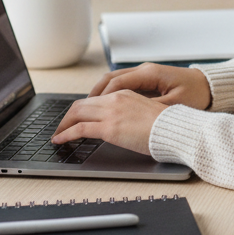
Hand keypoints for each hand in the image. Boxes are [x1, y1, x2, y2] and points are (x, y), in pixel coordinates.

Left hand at [51, 91, 165, 155]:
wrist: (175, 130)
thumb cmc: (167, 126)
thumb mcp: (146, 113)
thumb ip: (130, 114)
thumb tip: (122, 125)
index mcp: (125, 94)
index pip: (95, 99)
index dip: (81, 109)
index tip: (75, 118)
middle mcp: (115, 99)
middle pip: (81, 104)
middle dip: (67, 116)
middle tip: (61, 127)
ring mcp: (111, 113)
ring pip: (76, 113)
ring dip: (63, 124)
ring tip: (58, 135)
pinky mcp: (109, 128)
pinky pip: (79, 129)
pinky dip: (66, 134)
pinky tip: (60, 140)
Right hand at [88, 63, 211, 110]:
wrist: (211, 87)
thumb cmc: (196, 94)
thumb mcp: (173, 106)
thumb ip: (150, 109)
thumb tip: (129, 117)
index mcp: (149, 74)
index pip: (115, 83)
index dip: (98, 98)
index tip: (87, 110)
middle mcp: (144, 71)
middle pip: (109, 80)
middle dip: (92, 96)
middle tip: (78, 112)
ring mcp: (145, 74)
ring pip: (114, 81)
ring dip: (100, 94)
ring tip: (87, 110)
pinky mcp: (148, 80)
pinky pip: (123, 85)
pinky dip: (110, 94)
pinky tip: (106, 107)